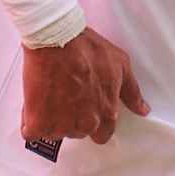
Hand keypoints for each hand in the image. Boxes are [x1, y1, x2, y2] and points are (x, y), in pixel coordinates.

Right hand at [20, 27, 148, 144]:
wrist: (58, 40)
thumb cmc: (89, 49)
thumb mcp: (121, 66)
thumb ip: (132, 93)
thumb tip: (143, 111)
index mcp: (106, 113)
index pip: (103, 135)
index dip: (94, 124)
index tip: (86, 110)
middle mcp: (85, 123)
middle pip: (78, 132)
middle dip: (72, 118)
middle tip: (67, 95)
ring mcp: (60, 125)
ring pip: (55, 133)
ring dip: (51, 120)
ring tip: (51, 95)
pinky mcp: (37, 122)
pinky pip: (31, 132)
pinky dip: (31, 121)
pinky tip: (35, 103)